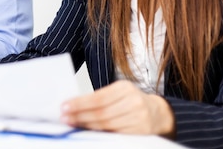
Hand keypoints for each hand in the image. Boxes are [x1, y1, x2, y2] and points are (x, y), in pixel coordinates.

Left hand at [60, 80, 174, 136]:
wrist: (158, 112)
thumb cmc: (131, 101)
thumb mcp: (118, 92)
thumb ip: (100, 97)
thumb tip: (73, 105)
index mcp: (125, 88)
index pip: (98, 97)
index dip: (80, 103)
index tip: (64, 107)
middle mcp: (133, 101)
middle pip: (101, 112)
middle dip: (80, 116)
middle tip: (65, 118)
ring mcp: (139, 118)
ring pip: (107, 125)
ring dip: (87, 126)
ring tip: (74, 124)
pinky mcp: (141, 132)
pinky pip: (116, 134)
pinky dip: (101, 133)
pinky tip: (89, 131)